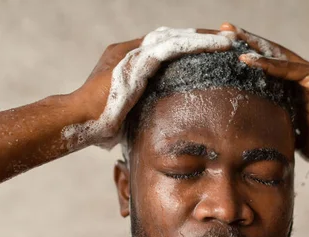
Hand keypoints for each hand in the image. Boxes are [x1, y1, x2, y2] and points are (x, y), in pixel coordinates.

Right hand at [65, 28, 232, 149]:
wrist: (78, 122)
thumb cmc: (98, 124)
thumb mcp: (128, 114)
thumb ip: (142, 110)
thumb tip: (156, 127)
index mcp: (128, 60)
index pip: (165, 48)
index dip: (189, 47)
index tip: (212, 52)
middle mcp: (130, 50)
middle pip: (173, 37)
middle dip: (201, 37)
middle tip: (227, 38)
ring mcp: (132, 52)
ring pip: (176, 38)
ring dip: (205, 38)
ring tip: (229, 39)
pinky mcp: (137, 60)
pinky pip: (173, 47)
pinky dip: (197, 44)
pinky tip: (217, 46)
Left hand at [220, 23, 308, 165]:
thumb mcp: (297, 141)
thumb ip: (282, 135)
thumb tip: (263, 146)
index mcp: (292, 94)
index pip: (263, 74)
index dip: (243, 65)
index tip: (219, 58)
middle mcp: (298, 80)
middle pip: (265, 57)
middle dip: (242, 45)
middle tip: (219, 32)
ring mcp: (307, 77)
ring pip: (275, 55)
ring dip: (251, 44)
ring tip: (229, 33)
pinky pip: (289, 68)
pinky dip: (269, 63)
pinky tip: (249, 59)